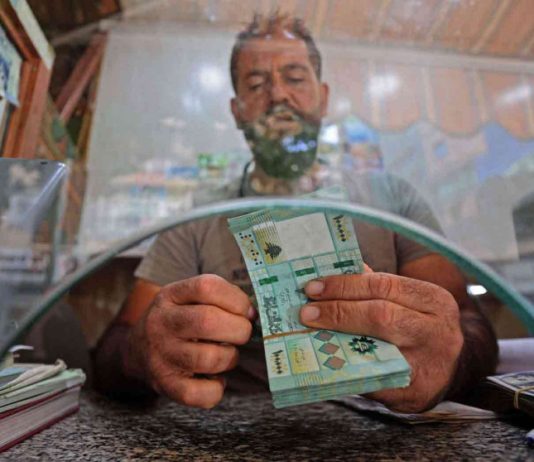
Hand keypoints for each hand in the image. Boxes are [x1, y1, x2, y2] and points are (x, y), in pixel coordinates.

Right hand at [127, 275, 252, 408]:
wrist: (136, 349)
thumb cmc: (178, 319)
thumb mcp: (188, 297)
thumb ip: (219, 297)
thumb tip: (252, 315)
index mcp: (170, 295)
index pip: (207, 287)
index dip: (236, 299)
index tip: (247, 311)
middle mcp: (162, 323)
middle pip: (209, 321)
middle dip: (239, 329)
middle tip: (241, 333)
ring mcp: (161, 355)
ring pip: (209, 358)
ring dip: (230, 357)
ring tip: (226, 354)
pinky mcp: (165, 384)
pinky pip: (199, 393)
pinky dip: (216, 389)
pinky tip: (215, 378)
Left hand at [299, 270, 463, 412]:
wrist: (455, 370)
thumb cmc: (420, 327)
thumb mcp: (410, 302)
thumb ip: (376, 288)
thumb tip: (331, 274)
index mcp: (432, 299)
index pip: (382, 284)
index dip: (344, 285)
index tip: (313, 287)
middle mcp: (436, 330)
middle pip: (380, 314)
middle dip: (338, 311)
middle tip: (306, 312)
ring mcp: (430, 364)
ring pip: (378, 348)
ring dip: (338, 339)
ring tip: (310, 334)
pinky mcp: (417, 394)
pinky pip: (375, 380)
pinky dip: (348, 370)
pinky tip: (327, 362)